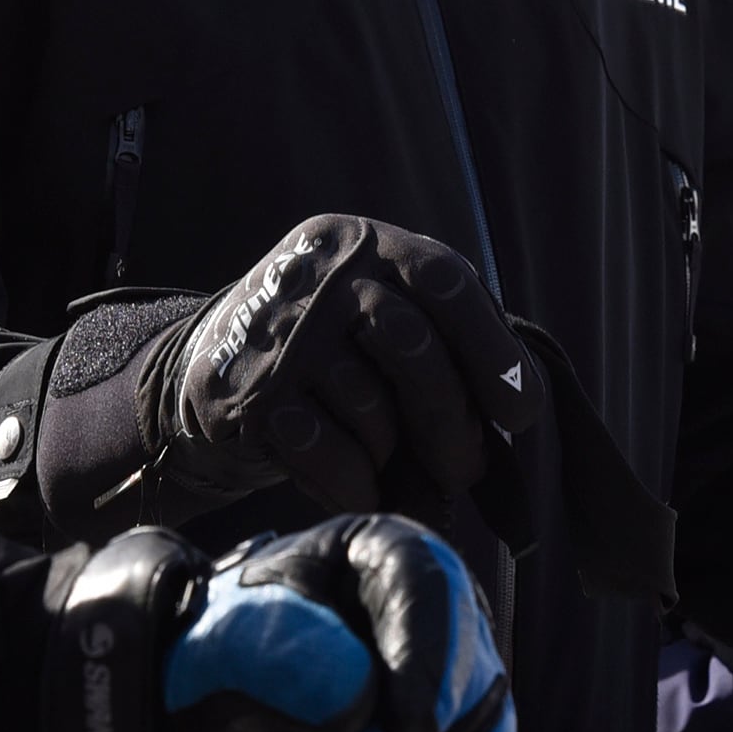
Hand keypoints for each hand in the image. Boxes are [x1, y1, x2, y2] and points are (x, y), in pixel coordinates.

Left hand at [38, 516, 518, 731]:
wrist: (204, 727)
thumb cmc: (217, 664)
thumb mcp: (226, 649)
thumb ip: (285, 660)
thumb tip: (362, 707)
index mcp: (380, 555)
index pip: (430, 587)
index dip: (430, 660)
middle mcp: (435, 616)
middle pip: (473, 679)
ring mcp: (453, 687)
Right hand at [139, 215, 537, 513]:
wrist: (212, 366)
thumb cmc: (331, 345)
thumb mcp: (378, 305)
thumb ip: (444, 329)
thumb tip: (519, 405)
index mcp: (362, 243)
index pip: (443, 279)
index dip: (492, 347)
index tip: (520, 410)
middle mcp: (317, 277)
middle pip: (412, 345)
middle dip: (450, 420)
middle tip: (464, 466)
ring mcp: (279, 335)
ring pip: (372, 408)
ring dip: (395, 454)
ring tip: (392, 465)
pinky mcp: (248, 396)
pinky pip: (331, 453)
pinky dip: (357, 484)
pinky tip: (361, 488)